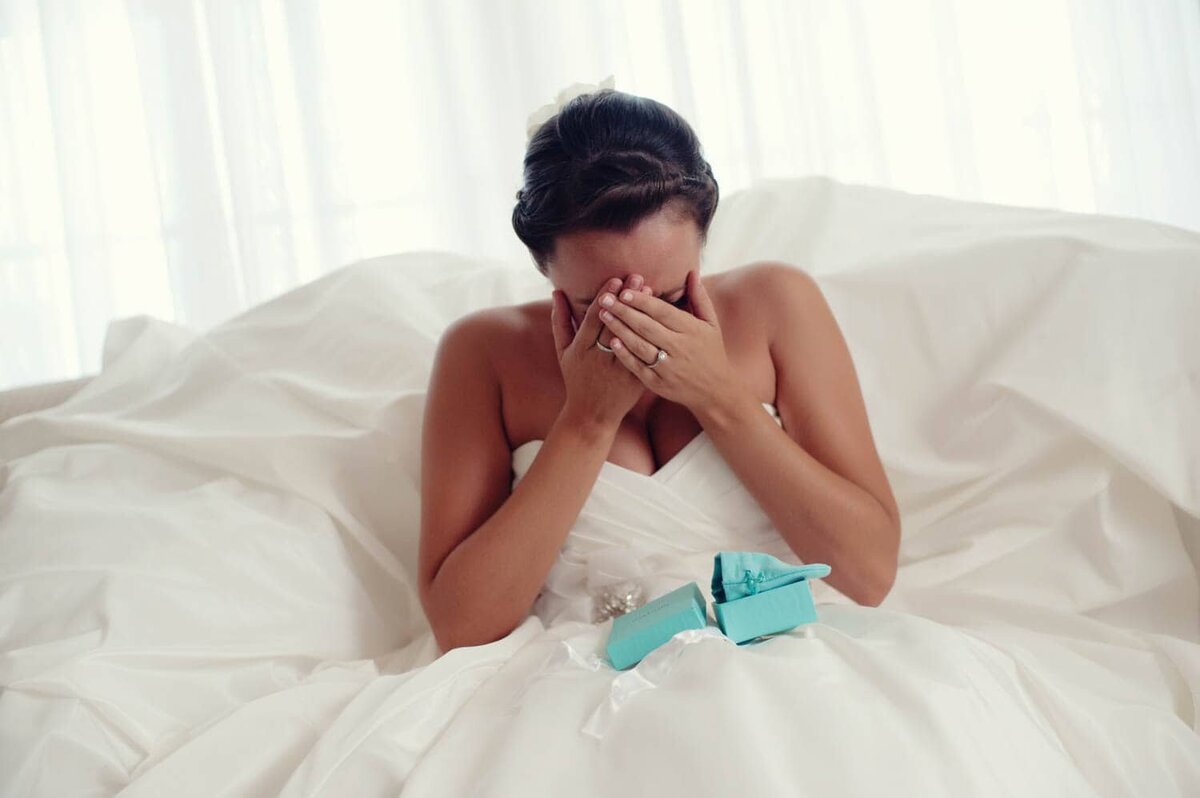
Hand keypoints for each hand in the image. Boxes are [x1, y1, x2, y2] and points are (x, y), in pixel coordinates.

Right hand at [550, 276, 645, 428]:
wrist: (592, 414)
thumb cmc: (576, 378)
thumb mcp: (563, 351)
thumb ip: (560, 320)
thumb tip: (557, 291)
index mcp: (581, 349)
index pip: (594, 318)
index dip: (604, 298)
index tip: (615, 280)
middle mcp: (600, 358)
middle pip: (615, 324)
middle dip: (626, 299)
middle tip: (637, 277)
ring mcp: (619, 369)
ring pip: (632, 337)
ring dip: (642, 313)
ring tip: (650, 291)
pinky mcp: (635, 379)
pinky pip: (645, 354)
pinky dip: (653, 335)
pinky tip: (660, 319)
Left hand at [598, 270, 739, 413]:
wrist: (715, 391)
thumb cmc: (711, 351)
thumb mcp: (711, 324)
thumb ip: (699, 298)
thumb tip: (691, 272)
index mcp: (692, 331)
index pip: (663, 312)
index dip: (643, 301)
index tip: (625, 290)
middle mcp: (680, 349)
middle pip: (647, 327)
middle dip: (624, 311)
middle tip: (605, 298)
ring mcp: (669, 368)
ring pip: (640, 346)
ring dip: (619, 330)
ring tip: (603, 315)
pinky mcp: (659, 384)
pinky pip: (638, 367)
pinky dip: (625, 355)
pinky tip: (612, 341)